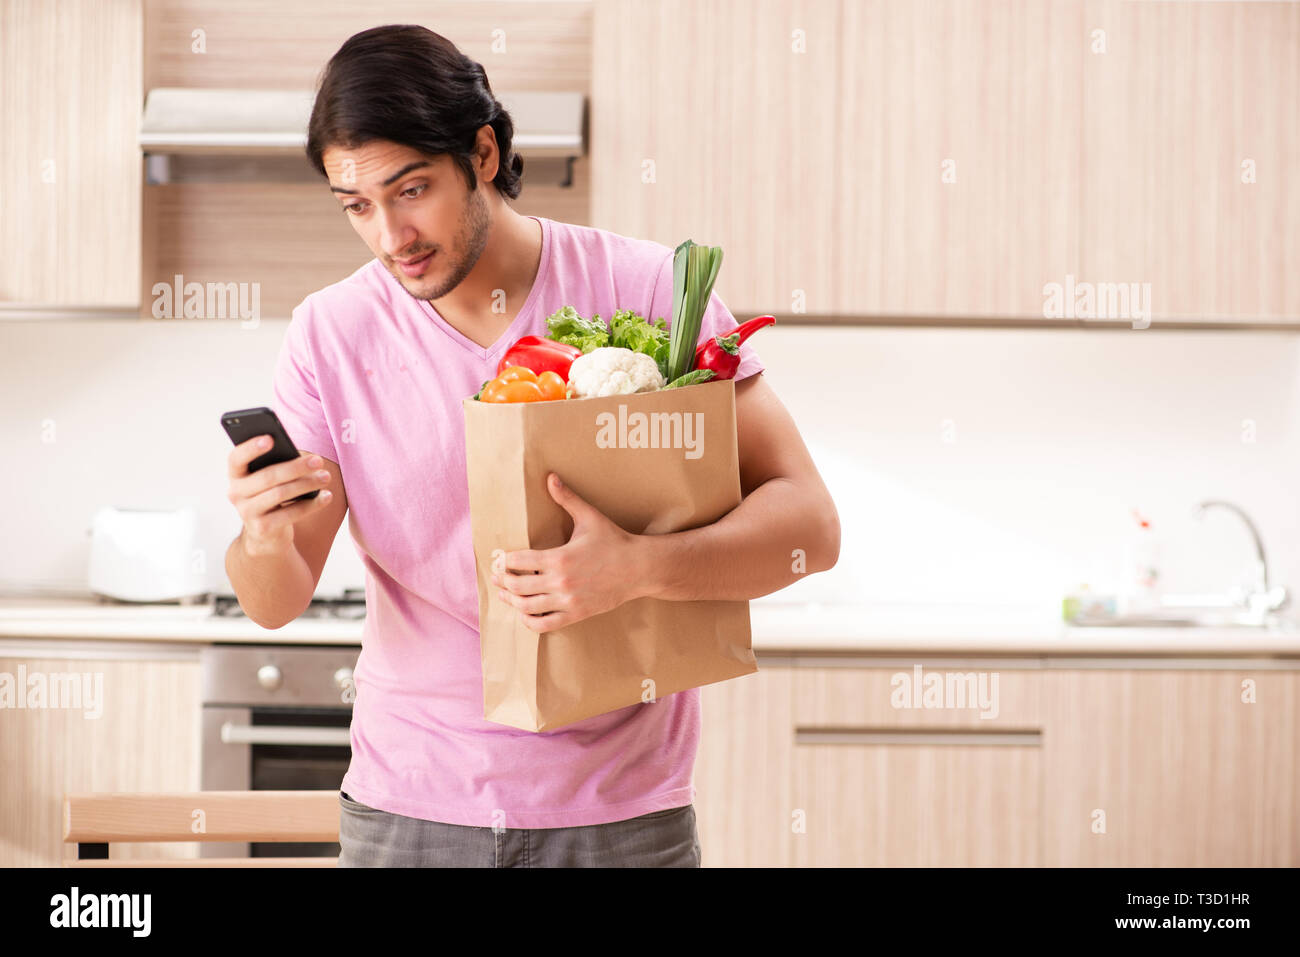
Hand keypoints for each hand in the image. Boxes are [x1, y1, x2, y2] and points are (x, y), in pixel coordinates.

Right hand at [226, 437, 332, 554]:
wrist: (266, 535)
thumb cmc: (271, 495)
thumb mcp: (269, 480)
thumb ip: (276, 465)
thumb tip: (305, 458)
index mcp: (236, 475)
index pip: (237, 458)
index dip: (251, 448)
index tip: (271, 438)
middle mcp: (236, 493)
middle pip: (268, 476)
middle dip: (296, 467)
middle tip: (318, 460)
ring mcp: (247, 513)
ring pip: (280, 494)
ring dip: (307, 484)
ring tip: (326, 477)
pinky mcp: (262, 528)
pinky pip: (291, 514)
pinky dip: (311, 504)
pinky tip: (326, 496)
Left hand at [491, 473, 642, 631]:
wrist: (639, 568)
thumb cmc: (614, 541)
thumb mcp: (589, 518)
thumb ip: (567, 499)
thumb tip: (550, 477)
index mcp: (559, 557)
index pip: (518, 562)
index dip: (504, 561)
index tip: (501, 559)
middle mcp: (561, 582)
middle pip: (517, 586)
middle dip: (502, 581)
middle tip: (497, 577)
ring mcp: (568, 601)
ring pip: (527, 607)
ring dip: (511, 601)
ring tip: (505, 594)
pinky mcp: (576, 614)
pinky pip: (544, 624)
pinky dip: (529, 620)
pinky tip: (525, 612)